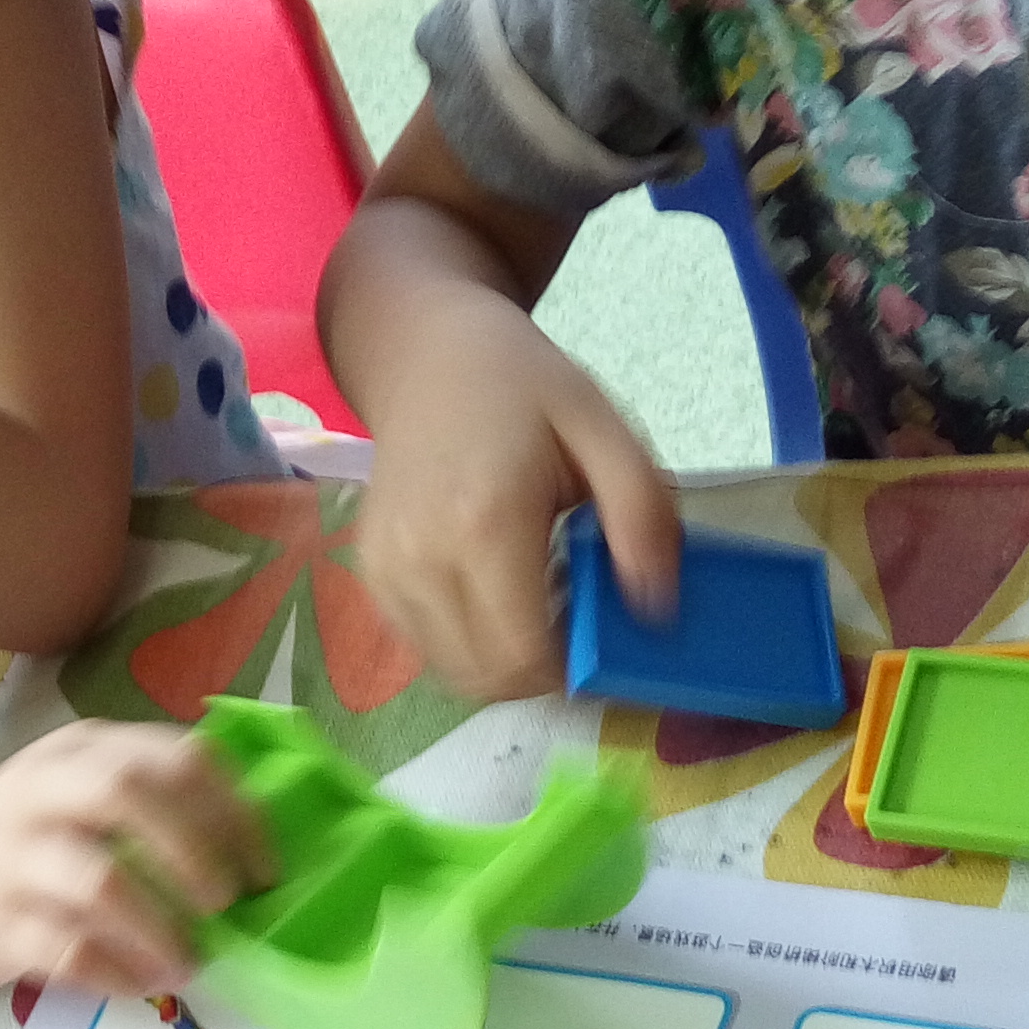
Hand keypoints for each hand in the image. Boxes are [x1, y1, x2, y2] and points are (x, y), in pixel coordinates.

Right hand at [0, 722, 274, 994]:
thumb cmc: (20, 838)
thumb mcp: (75, 790)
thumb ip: (148, 800)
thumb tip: (247, 858)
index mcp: (80, 752)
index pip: (176, 757)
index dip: (234, 812)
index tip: (262, 868)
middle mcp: (41, 791)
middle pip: (130, 795)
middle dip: (195, 852)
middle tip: (226, 904)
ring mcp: (10, 856)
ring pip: (99, 880)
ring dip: (160, 929)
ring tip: (188, 964)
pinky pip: (67, 949)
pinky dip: (116, 971)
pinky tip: (136, 983)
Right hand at [347, 280, 674, 702]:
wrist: (427, 351)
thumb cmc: (523, 385)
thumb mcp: (605, 429)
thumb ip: (644, 517)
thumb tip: (656, 608)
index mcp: (485, 523)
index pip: (525, 656)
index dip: (574, 668)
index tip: (606, 636)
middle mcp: (422, 558)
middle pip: (487, 678)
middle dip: (543, 671)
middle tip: (577, 618)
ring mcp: (386, 571)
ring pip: (454, 673)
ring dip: (504, 661)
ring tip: (536, 599)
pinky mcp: (372, 575)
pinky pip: (427, 647)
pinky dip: (468, 641)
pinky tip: (497, 590)